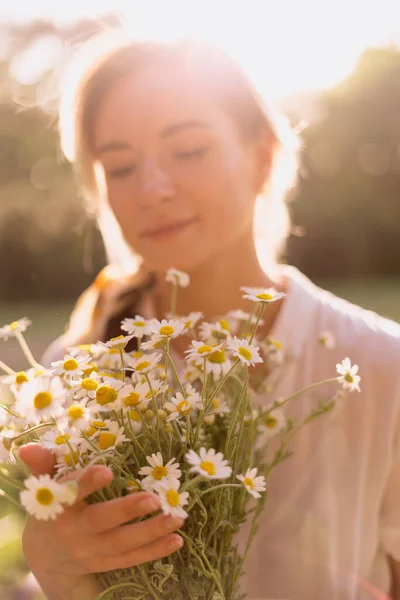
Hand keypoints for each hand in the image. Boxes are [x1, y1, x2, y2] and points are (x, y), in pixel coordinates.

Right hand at [19, 443, 183, 599]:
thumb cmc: (51, 508)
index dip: (87, 482)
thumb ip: (43, 465)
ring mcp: (92, 550)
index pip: (72, 493)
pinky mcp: (106, 563)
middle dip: (128, 510)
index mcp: (60, 506)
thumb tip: (28, 447)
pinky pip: (131, 559)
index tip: (106, 471)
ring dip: (151, 532)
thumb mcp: (44, 487)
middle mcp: (76, 530)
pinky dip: (154, 551)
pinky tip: (177, 540)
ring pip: (122, 543)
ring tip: (177, 518)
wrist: (46, 556)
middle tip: (154, 499)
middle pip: (102, 521)